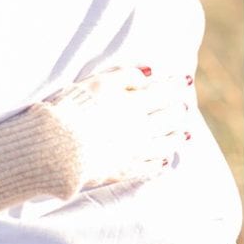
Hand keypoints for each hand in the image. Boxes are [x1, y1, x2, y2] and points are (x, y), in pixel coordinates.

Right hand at [41, 65, 195, 188]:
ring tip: (184, 135)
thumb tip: (148, 73)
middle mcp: (140, 128)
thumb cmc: (72, 109)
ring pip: (165, 144)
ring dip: (176, 138)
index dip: (175, 85)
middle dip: (179, 111)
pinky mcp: (124, 170)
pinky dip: (160, 163)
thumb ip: (123, 75)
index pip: (163, 92)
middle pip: (169, 119)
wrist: (57, 145)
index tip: (186, 81)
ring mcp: (134, 151)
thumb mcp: (95, 83)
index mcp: (133, 104)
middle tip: (184, 108)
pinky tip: (163, 161)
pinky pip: (150, 167)